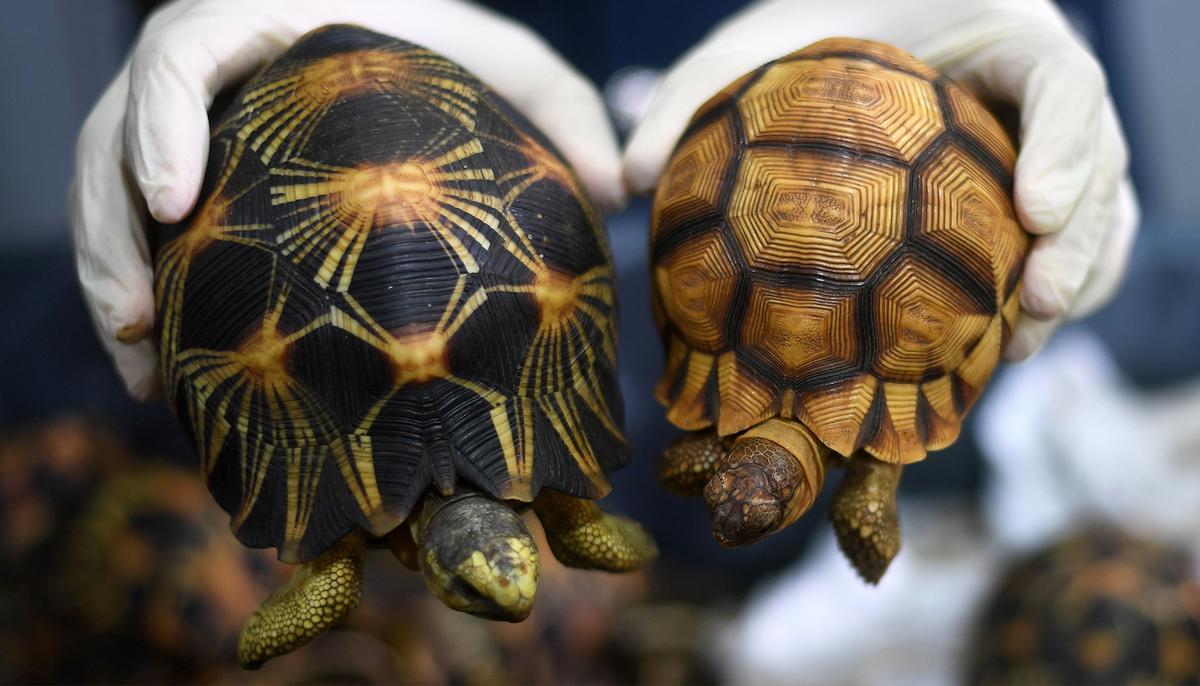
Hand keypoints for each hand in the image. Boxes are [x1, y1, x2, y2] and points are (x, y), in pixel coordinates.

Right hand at [71, 0, 623, 398]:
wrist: (401, 52)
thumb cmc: (450, 52)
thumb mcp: (512, 66)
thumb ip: (563, 107)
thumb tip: (614, 186)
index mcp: (267, 18)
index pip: (180, 50)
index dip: (159, 120)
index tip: (170, 200)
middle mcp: (212, 67)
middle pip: (117, 133)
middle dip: (110, 228)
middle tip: (137, 319)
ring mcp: (188, 123)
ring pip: (108, 189)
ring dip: (110, 277)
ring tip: (138, 367)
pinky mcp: (186, 174)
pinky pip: (133, 226)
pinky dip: (138, 290)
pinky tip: (160, 367)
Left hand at [623, 0, 1137, 360]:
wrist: (829, 59)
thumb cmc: (795, 48)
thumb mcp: (740, 57)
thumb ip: (686, 102)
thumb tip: (623, 180)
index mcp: (997, 37)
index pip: (1062, 81)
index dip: (1066, 144)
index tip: (1035, 209)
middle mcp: (1033, 97)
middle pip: (1099, 163)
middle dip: (1082, 240)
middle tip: (1034, 304)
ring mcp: (1040, 153)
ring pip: (1098, 220)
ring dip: (1074, 286)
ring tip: (1020, 343)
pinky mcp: (1025, 206)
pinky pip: (1063, 253)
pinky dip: (1044, 301)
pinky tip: (997, 350)